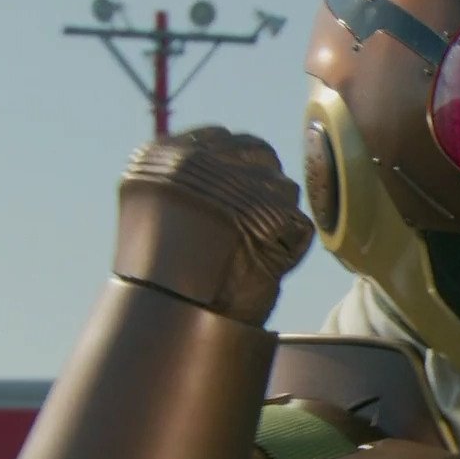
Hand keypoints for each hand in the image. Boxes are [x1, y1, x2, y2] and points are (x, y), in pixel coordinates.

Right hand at [112, 126, 314, 326]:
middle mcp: (196, 161)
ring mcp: (235, 183)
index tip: (237, 198)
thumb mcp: (160, 213)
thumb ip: (193, 183)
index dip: (238, 168)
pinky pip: (299, 224)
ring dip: (278, 220)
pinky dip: (290, 249)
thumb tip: (237, 160)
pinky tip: (264, 268)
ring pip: (284, 187)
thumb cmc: (161, 281)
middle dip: (264, 187)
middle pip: (259, 154)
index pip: (222, 138)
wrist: (169, 321)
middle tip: (253, 226)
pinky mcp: (271, 213)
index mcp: (160, 158)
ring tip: (249, 254)